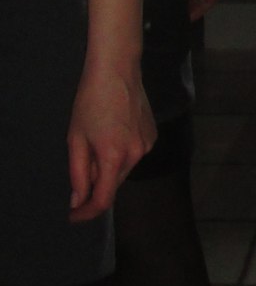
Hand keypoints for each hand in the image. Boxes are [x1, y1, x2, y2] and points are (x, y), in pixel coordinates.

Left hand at [67, 61, 156, 219]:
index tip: (73, 215)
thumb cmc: (91, 101)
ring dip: (108, 168)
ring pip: (123, 170)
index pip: (103, 200)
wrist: (117, 70)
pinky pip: (133, 155)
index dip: (86, 212)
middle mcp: (136, 154)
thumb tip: (78, 200)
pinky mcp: (152, 135)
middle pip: (113, 185)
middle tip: (80, 165)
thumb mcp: (75, 139)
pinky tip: (112, 133)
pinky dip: (120, 154)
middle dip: (95, 185)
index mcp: (114, 157)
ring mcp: (147, 144)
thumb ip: (78, 174)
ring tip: (96, 142)